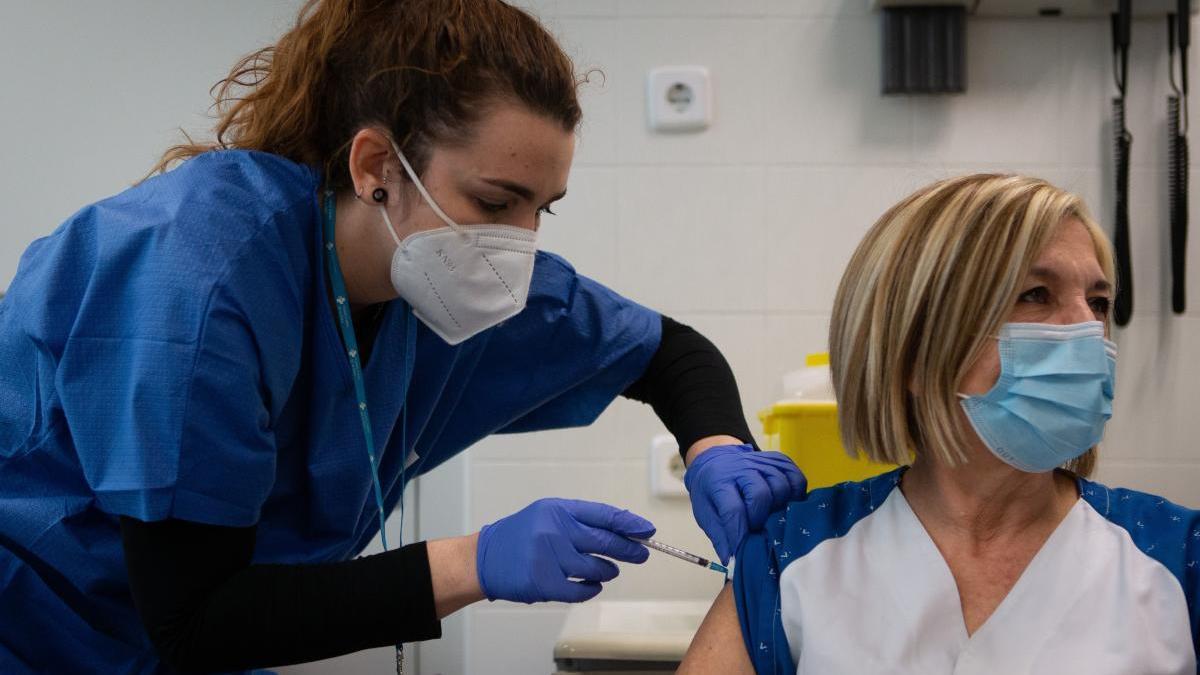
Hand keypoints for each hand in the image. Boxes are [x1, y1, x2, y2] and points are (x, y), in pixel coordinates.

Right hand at [476, 498, 654, 603]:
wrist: (484, 558)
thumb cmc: (521, 536)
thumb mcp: (548, 515)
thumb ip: (582, 521)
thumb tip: (624, 530)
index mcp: (558, 510)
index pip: (604, 515)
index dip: (630, 523)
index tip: (647, 531)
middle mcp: (554, 530)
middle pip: (605, 542)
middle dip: (629, 549)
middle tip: (642, 554)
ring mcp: (549, 557)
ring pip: (596, 568)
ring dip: (607, 571)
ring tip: (608, 570)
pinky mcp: (544, 583)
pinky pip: (581, 590)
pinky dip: (592, 589)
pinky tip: (593, 585)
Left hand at [684, 444, 805, 563]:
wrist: (717, 460)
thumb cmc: (712, 490)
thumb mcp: (705, 513)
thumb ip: (720, 536)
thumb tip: (733, 561)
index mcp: (719, 481)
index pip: (733, 509)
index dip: (739, 534)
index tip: (742, 550)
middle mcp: (742, 468)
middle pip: (761, 495)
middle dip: (760, 519)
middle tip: (756, 529)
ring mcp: (763, 462)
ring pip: (782, 487)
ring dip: (779, 507)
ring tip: (771, 517)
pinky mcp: (780, 461)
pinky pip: (797, 479)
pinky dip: (795, 495)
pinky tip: (785, 504)